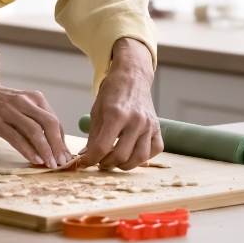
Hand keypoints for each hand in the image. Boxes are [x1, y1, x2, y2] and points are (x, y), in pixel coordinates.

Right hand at [0, 66, 72, 168]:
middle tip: (62, 163)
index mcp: (35, 98)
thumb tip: (51, 147)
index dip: (62, 141)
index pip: (55, 121)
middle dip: (58, 146)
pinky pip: (16, 138)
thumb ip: (35, 122)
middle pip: (49, 124)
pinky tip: (35, 160)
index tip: (66, 156)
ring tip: (51, 164)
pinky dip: (28, 150)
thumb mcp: (22, 106)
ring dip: (45, 150)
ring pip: (35, 131)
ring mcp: (11, 111)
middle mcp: (26, 102)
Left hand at [78, 38, 161, 169]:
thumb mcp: (97, 112)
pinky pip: (155, 150)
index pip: (102, 147)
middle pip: (121, 156)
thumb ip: (93, 136)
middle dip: (107, 163)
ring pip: (140, 157)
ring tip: (116, 160)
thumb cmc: (112, 92)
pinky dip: (145, 157)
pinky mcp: (157, 127)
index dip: (91, 159)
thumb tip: (86, 157)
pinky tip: (133, 153)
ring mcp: (149, 124)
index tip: (85, 162)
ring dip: (125, 165)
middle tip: (101, 160)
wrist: (132, 77)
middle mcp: (135, 120)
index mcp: (116, 114)